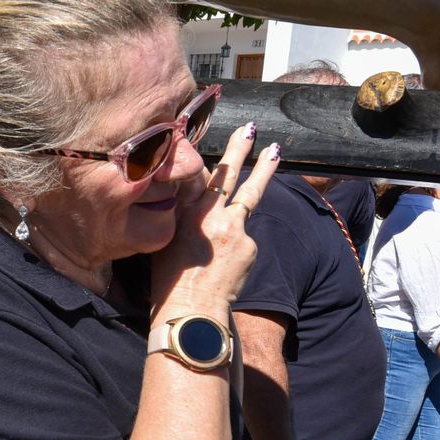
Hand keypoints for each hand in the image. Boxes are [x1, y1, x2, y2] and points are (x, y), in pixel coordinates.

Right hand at [151, 124, 280, 313]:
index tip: (212, 137)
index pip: (197, 175)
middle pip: (227, 175)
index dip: (205, 156)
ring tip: (274, 150)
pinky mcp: (250, 244)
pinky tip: (226, 265)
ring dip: (263, 171)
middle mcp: (209, 214)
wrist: (191, 311)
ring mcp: (233, 228)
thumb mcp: (165, 241)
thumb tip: (193, 203)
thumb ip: (181, 217)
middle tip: (250, 127)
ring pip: (249, 197)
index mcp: (183, 212)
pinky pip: (246, 238)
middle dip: (239, 149)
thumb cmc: (170, 283)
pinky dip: (239, 244)